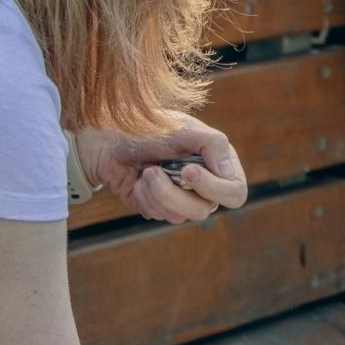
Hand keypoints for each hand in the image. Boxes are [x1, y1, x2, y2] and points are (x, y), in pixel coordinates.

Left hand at [75, 113, 248, 223]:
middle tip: (154, 172)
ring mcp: (183, 198)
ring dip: (157, 193)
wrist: (110, 140)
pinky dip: (146, 197)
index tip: (188, 170)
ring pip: (180, 216)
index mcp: (218, 163)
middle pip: (205, 209)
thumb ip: (214, 145)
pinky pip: (159, 215)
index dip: (214, 188)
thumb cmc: (150, 128)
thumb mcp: (184, 129)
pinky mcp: (160, 207)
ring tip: (146, 172)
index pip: (234, 192)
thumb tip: (229, 173)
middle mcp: (205, 184)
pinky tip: (139, 181)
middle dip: (175, 193)